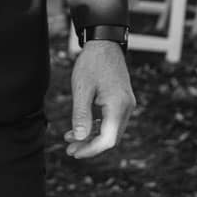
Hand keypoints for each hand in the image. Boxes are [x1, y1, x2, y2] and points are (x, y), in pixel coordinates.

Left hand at [64, 40, 134, 158]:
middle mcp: (126, 108)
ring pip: (110, 130)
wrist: (104, 43)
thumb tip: (79, 138)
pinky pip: (110, 121)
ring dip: (91, 137)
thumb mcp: (81, 88)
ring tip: (70, 139)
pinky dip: (95, 126)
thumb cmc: (92, 63)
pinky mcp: (121, 101)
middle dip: (89, 145)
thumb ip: (81, 114)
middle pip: (110, 138)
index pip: (108, 139)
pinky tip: (79, 128)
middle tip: (69, 150)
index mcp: (118, 106)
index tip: (74, 153)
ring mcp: (126, 104)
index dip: (91, 150)